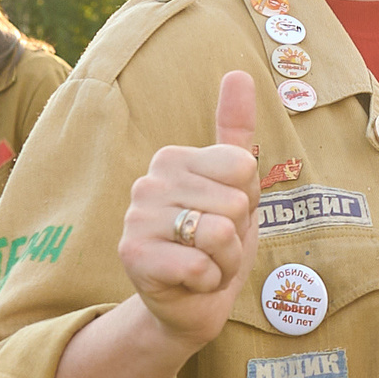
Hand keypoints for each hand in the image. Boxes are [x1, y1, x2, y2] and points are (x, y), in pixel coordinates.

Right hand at [119, 71, 260, 354]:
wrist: (191, 304)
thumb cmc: (216, 245)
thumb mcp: (237, 189)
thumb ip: (237, 134)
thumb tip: (241, 73)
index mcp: (173, 159)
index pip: (241, 166)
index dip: (247, 201)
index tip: (226, 217)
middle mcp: (148, 181)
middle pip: (234, 201)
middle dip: (237, 236)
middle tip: (213, 248)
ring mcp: (136, 217)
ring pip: (219, 233)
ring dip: (224, 261)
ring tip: (203, 264)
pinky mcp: (132, 254)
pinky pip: (200, 264)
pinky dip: (208, 281)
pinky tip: (189, 282)